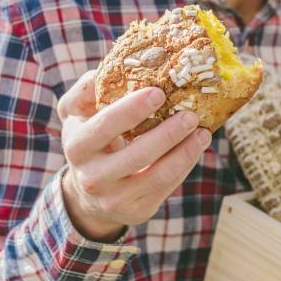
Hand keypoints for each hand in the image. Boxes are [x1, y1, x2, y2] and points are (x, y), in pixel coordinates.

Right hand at [56, 71, 211, 241]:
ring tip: (203, 132)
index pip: (105, 125)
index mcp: (77, 145)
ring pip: (156, 175)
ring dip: (184, 152)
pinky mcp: (136, 211)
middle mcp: (92, 176)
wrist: (88, 193)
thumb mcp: (77, 114)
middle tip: (190, 114)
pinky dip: (184, 165)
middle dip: (167, 134)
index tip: (159, 92)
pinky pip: (165, 187)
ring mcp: (114, 198)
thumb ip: (86, 91)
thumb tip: (105, 70)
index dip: (132, 109)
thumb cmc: (90, 138)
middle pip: (136, 155)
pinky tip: (196, 147)